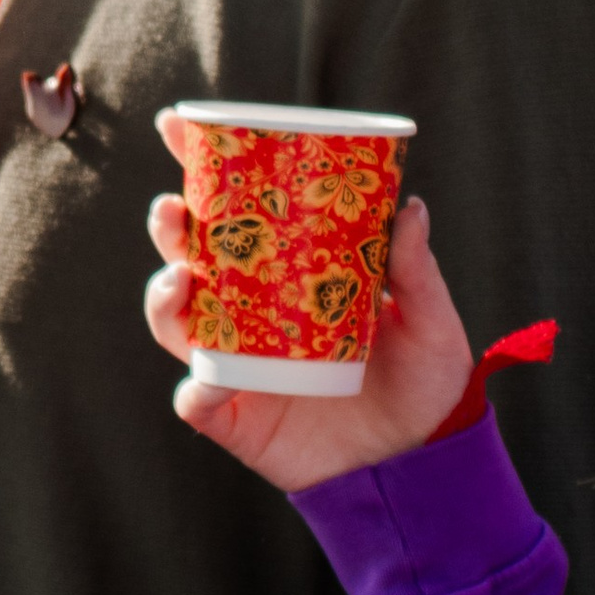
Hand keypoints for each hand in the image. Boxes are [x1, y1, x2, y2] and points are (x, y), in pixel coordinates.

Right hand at [142, 120, 474, 489]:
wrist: (422, 467)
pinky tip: (210, 383)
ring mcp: (238, 364)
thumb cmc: (426, 386)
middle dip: (169, 227)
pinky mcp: (237, 418)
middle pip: (188, 257)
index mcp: (287, 274)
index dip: (197, 167)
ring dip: (163, 297)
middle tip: (174, 210)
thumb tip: (412, 206)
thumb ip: (416, 271)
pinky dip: (195, 391)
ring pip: (176, 322)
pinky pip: (196, 401)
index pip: (233, 213)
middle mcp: (251, 312)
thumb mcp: (431, 322)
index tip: (177, 126)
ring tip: (181, 280)